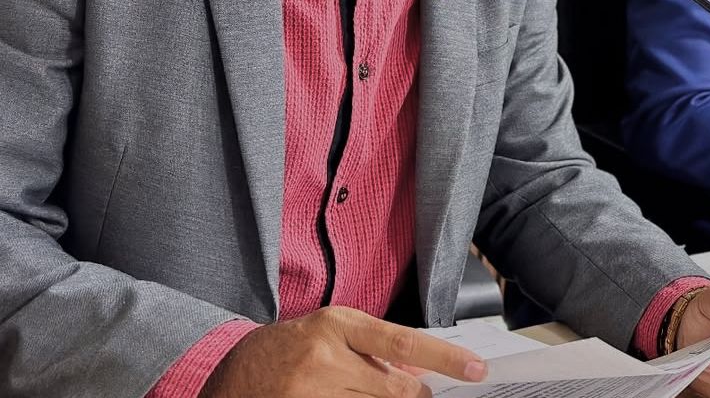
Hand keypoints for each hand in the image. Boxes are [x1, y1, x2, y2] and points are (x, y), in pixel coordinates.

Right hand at [200, 306, 486, 397]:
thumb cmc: (289, 348)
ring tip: (364, 392)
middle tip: (426, 397)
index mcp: (337, 324)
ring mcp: (311, 392)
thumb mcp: (333, 334)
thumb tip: (422, 375)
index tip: (476, 369)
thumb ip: (376, 351)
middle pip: (394, 390)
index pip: (404, 343)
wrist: (229, 373)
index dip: (445, 358)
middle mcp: (325, 357)